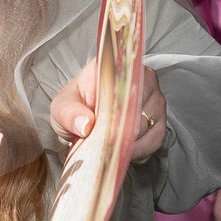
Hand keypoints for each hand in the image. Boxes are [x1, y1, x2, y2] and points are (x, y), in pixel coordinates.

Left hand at [50, 57, 167, 161]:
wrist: (82, 123)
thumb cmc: (74, 109)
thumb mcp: (61, 109)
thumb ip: (70, 114)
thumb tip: (86, 124)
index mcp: (116, 68)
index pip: (127, 79)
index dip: (118, 104)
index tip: (106, 124)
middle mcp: (142, 79)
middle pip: (140, 107)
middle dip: (121, 130)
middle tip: (103, 141)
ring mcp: (154, 100)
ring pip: (150, 126)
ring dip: (130, 144)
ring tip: (110, 148)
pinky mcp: (159, 122)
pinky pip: (155, 141)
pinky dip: (139, 152)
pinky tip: (122, 151)